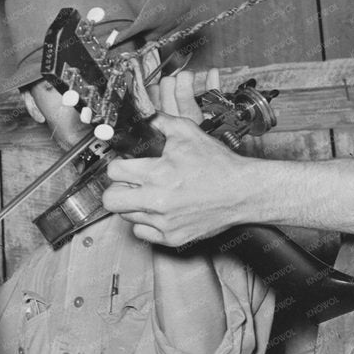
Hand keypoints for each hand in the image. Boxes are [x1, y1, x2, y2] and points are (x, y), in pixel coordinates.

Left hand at [102, 69, 246, 246]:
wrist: (244, 192)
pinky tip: (157, 211)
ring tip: (148, 195)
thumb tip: (142, 116)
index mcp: (157, 173)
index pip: (113, 172)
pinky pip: (141, 232)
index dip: (118, 165)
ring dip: (132, 205)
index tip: (126, 165)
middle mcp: (157, 201)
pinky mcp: (172, 237)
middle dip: (117, 188)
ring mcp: (164, 222)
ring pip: (125, 216)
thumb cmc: (219, 165)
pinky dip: (145, 222)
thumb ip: (159, 122)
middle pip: (110, 200)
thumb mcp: (187, 133)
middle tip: (129, 183)